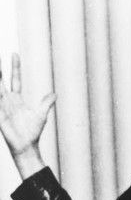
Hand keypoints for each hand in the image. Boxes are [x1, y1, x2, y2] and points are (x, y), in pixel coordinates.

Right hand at [0, 54, 54, 172]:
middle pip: (1, 79)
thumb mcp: (41, 115)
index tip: (15, 54)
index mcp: (17, 98)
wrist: (26, 146)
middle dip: (0, 68)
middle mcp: (8, 100)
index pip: (15, 78)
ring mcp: (2, 106)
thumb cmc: (33, 132)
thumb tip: (55, 94)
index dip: (15, 67)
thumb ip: (46, 103)